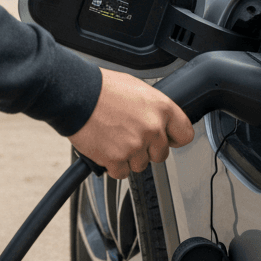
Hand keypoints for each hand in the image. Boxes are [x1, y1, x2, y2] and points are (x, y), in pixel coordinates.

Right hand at [68, 68, 194, 179]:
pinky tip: (106, 147)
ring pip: (141, 164)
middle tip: (130, 135)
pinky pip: (122, 172)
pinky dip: (113, 164)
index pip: (184, 134)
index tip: (167, 139)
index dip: (174, 138)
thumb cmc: (102, 88)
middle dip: (147, 148)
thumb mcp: (137, 88)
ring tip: (114, 138)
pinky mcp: (117, 159)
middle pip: (161, 153)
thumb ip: (153, 107)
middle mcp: (152, 128)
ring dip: (129, 157)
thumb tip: (159, 119)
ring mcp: (135, 145)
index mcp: (161, 108)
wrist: (76, 94)